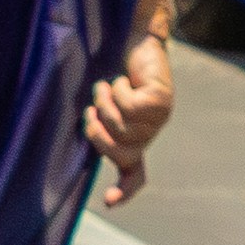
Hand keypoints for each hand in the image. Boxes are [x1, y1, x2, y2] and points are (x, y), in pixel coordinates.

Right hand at [84, 22, 175, 207]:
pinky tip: (126, 79)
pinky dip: (117, 88)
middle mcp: (149, 132)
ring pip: (119, 124)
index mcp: (137, 137)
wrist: (139, 42)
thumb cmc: (115, 71)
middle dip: (96, 130)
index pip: (135, 173)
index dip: (123, 189)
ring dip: (105, 101)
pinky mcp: (160, 102)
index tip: (108, 202)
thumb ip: (100, 123)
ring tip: (112, 86)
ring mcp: (158, 119)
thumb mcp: (103, 103)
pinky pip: (127, 104)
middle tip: (93, 109)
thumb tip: (84, 141)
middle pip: (116, 151)